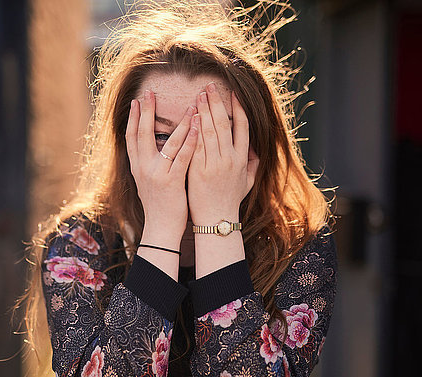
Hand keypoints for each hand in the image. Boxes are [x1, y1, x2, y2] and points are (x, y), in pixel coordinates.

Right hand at [126, 89, 197, 246]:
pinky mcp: (171, 181)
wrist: (161, 228)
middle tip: (150, 92)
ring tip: (191, 105)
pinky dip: (190, 139)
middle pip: (142, 133)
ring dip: (180, 121)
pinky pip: (182, 156)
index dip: (132, 119)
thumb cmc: (159, 206)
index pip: (131, 137)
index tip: (135, 102)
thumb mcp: (147, 183)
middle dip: (146, 112)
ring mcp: (156, 174)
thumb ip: (147, 165)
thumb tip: (148, 149)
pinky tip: (198, 126)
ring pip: (167, 142)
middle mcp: (143, 168)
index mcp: (136, 167)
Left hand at [187, 82, 259, 224]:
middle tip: (209, 87)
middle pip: (224, 125)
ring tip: (199, 95)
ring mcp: (214, 164)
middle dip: (216, 103)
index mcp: (242, 159)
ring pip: (209, 131)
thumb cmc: (230, 201)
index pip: (242, 128)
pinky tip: (190, 116)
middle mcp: (230, 159)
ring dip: (204, 111)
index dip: (238, 109)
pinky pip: (196, 145)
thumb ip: (253, 163)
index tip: (232, 93)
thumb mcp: (247, 182)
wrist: (217, 220)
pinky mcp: (199, 170)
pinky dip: (194, 130)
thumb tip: (256, 149)